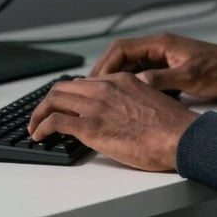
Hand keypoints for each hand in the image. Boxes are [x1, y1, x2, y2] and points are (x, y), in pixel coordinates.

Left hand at [28, 73, 198, 170]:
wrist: (180, 136)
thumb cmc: (172, 125)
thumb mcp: (150, 100)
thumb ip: (130, 100)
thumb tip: (120, 114)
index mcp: (122, 80)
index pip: (85, 82)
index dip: (71, 95)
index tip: (66, 107)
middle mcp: (106, 88)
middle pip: (64, 87)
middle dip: (49, 102)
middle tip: (44, 116)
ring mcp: (97, 106)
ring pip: (54, 100)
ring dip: (39, 114)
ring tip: (36, 128)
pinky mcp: (90, 127)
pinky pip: (55, 121)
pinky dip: (41, 127)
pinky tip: (41, 136)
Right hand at [90, 33, 216, 99]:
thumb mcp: (190, 78)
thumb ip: (161, 80)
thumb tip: (135, 85)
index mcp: (162, 44)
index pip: (122, 49)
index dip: (103, 65)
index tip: (92, 82)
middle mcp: (161, 48)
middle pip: (123, 57)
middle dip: (105, 74)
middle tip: (91, 93)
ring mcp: (166, 58)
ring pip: (132, 67)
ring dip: (118, 80)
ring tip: (104, 100)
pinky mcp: (171, 69)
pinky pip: (144, 74)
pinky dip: (133, 85)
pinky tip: (127, 101)